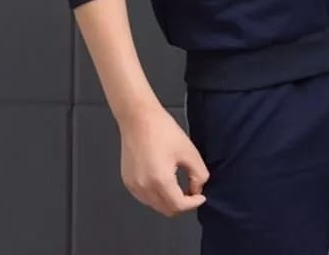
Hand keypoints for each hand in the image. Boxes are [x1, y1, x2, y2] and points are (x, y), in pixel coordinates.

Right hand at [119, 103, 208, 217]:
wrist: (139, 118)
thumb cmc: (161, 129)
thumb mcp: (189, 151)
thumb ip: (199, 174)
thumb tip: (196, 189)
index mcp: (160, 180)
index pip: (179, 206)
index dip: (193, 204)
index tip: (200, 197)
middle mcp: (144, 187)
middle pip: (167, 210)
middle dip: (182, 204)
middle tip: (191, 191)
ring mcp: (134, 185)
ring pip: (155, 205)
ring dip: (168, 200)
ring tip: (177, 184)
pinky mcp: (128, 181)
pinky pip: (145, 197)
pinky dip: (156, 195)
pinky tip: (162, 180)